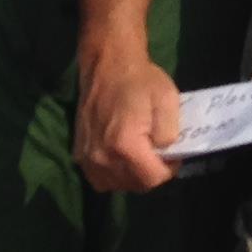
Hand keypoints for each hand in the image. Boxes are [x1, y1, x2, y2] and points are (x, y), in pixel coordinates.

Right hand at [74, 42, 181, 191]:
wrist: (107, 66)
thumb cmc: (141, 80)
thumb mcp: (168, 101)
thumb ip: (170, 134)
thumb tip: (166, 155)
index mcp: (125, 144)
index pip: (152, 179)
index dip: (169, 170)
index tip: (173, 155)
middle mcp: (102, 157)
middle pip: (135, 185)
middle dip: (152, 174)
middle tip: (159, 154)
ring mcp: (87, 158)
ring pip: (116, 185)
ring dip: (133, 177)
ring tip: (142, 156)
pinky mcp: (78, 154)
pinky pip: (100, 179)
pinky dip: (114, 175)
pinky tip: (122, 158)